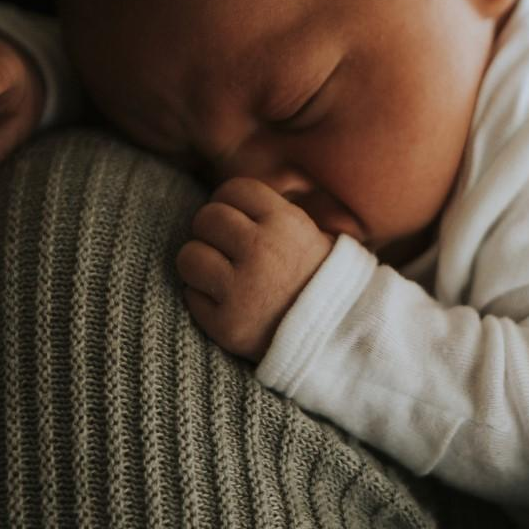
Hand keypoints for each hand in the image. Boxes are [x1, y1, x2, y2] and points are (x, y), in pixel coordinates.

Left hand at [176, 178, 333, 361]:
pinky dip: (203, 300)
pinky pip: (191, 296)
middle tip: (224, 249)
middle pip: (207, 218)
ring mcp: (242, 289)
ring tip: (219, 275)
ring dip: (199, 264)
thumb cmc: (321, 282)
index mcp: (286, 223)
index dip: (230, 203)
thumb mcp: (313, 235)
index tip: (235, 219)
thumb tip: (232, 200)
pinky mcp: (226, 324)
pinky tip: (226, 303)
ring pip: (189, 255)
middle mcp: (262, 250)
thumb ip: (274, 214)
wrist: (339, 339)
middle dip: (211, 231)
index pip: (234, 190)